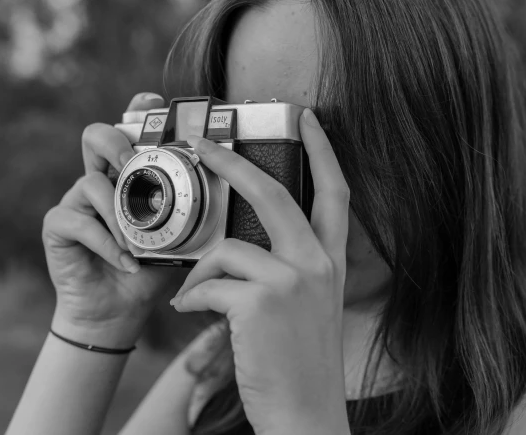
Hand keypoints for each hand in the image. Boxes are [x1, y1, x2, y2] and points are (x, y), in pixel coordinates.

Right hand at [43, 92, 173, 345]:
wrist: (117, 313)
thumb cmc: (148, 272)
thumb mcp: (178, 241)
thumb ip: (190, 215)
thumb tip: (228, 195)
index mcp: (128, 177)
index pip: (128, 131)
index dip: (136, 112)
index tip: (152, 104)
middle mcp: (100, 180)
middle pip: (96, 136)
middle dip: (117, 144)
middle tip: (136, 166)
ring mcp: (75, 201)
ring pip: (91, 183)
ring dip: (120, 216)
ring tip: (138, 245)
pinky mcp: (58, 226)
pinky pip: (80, 222)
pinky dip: (107, 243)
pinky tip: (126, 263)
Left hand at [170, 109, 350, 434]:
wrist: (306, 416)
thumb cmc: (297, 365)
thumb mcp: (306, 308)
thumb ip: (285, 271)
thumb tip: (230, 247)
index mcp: (329, 264)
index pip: (335, 193)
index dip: (324, 152)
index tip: (310, 119)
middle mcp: (316, 265)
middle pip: (274, 193)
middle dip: (234, 163)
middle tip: (203, 143)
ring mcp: (292, 281)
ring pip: (226, 248)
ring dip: (199, 272)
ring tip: (190, 298)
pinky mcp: (261, 301)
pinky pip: (208, 284)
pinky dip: (191, 299)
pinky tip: (191, 316)